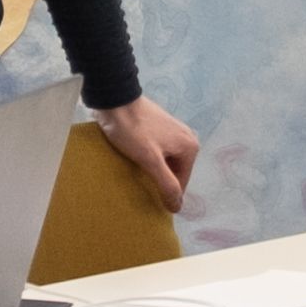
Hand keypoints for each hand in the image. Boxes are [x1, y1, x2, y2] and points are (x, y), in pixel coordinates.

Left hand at [94, 94, 199, 211]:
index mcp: (190, 148)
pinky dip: (147, 157)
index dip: (164, 192)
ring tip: (134, 172)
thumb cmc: (133, 130)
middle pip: (173, 172)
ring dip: (151, 169)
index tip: (145, 195)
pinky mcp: (158, 127)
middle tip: (138, 182)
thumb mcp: (150, 161)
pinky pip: (157, 151)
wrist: (115, 100)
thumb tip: (177, 207)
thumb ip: (167, 184)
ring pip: (164, 161)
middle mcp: (186, 138)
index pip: (180, 183)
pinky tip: (133, 159)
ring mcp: (173, 131)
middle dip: (157, 179)